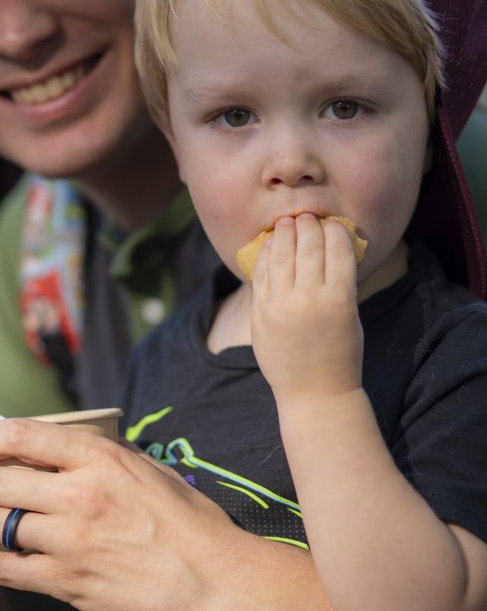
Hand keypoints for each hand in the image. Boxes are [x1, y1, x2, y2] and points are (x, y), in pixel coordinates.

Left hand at [0, 417, 267, 610]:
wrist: (217, 581)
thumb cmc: (186, 521)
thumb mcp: (146, 468)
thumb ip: (98, 455)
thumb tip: (51, 445)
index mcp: (100, 457)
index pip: (19, 435)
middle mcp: (81, 494)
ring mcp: (73, 542)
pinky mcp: (70, 585)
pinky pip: (6, 570)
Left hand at [250, 214, 363, 401]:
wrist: (314, 393)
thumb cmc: (340, 353)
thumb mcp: (351, 315)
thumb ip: (339, 282)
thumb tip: (329, 244)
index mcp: (340, 298)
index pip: (337, 247)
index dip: (335, 230)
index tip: (332, 224)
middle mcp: (309, 298)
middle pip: (308, 245)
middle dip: (308, 225)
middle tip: (307, 217)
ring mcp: (281, 305)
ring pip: (281, 254)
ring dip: (285, 233)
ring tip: (287, 223)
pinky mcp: (261, 312)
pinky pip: (261, 273)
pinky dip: (266, 253)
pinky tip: (271, 244)